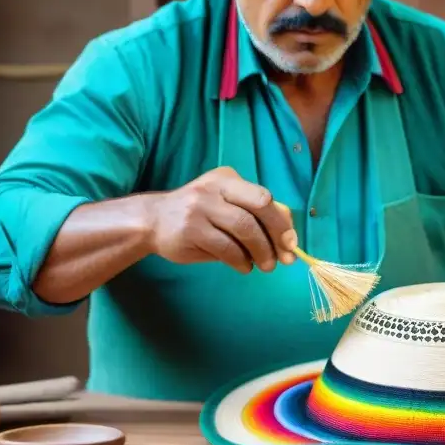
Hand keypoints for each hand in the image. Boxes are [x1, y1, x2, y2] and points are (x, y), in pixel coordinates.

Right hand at [145, 167, 297, 273]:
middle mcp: (214, 187)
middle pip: (259, 206)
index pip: (264, 197)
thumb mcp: (225, 205)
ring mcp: (200, 207)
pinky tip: (244, 266)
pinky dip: (241, 261)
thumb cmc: (199, 215)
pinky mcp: (190, 230)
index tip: (291, 243)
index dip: (282, 222)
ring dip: (261, 251)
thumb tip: (289, 235)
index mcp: (227, 178)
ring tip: (266, 266)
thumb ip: (255, 213)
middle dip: (276, 234)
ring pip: (244, 228)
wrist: (152, 221)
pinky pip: (226, 248)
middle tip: (284, 257)